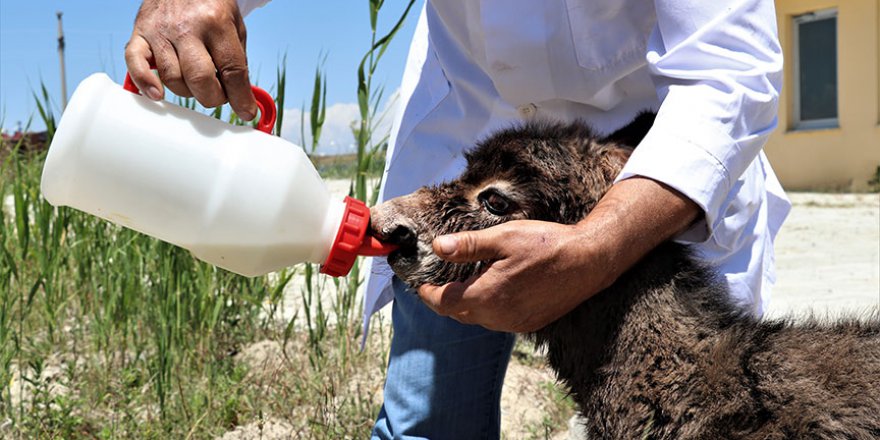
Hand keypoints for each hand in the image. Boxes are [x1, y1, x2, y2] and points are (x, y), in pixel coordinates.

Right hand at [124, 0, 256, 119]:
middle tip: (219, 94)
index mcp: (216, 23)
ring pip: (172, 78)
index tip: (246, 113)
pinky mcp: (139, 32)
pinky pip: (135, 63)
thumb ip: (237, 61)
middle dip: (213, 97)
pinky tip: (157, 94)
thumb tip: (241, 98)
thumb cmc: (211, 7)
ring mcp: (160, 30)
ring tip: (197, 84)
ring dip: (188, 92)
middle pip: (200, 79)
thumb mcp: (234, 27)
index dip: (240, 97)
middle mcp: (187, 27)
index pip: (232, 70)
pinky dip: (145, 83)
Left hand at [417, 220, 612, 332]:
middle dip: (444, 300)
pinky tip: (491, 291)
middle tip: (436, 283)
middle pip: (459, 314)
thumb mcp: (504, 237)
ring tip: (462, 284)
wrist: (589, 261)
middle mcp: (499, 317)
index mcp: (488, 296)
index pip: (444, 303)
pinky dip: (487, 309)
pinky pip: (497, 321)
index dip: (427, 294)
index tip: (419, 284)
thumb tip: (437, 247)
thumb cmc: (547, 244)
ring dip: (466, 305)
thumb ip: (468, 246)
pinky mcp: (530, 324)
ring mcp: (516, 324)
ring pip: (478, 319)